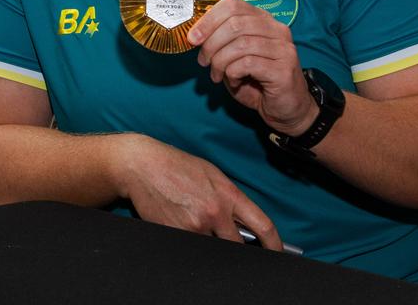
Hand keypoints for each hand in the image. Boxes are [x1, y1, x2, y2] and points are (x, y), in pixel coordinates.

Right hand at [115, 134, 281, 249]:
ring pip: (213, 248)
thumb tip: (244, 224)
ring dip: (209, 240)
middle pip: (238, 246)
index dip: (274, 245)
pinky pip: (190, 245)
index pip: (263, 226)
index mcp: (228, 194)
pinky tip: (179, 219)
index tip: (275, 251)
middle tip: (228, 240)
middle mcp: (214, 212)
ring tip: (194, 219)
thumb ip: (230, 199)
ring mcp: (194, 225)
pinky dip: (189, 237)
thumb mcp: (212, 175)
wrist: (142, 165)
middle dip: (237, 247)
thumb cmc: (176, 166)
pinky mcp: (175, 233)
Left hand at [188, 0, 317, 136]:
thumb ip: (220, 41)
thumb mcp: (233, 56)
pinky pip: (248, 63)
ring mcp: (283, 48)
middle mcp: (277, 29)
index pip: (233, 5)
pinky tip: (234, 81)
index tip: (193, 38)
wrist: (286, 108)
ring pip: (240, 44)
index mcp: (263, 20)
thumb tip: (194, 34)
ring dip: (220, 61)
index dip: (208, 20)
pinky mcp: (284, 69)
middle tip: (203, 61)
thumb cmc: (256, 81)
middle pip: (235, 23)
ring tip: (216, 75)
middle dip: (211, 44)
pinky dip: (233, 73)